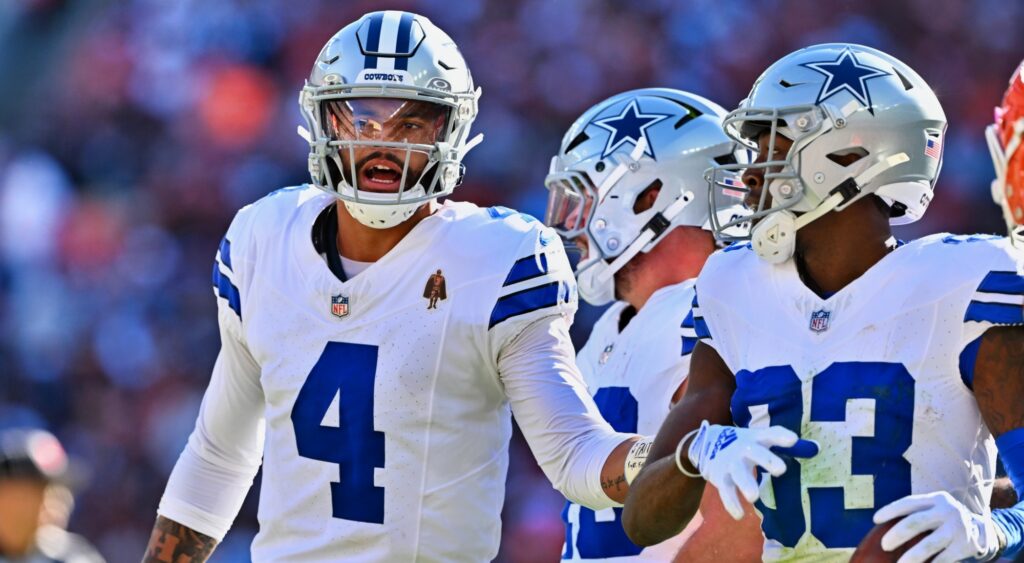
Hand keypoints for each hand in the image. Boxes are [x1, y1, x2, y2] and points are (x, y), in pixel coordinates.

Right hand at [686, 421, 817, 519]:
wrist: (706, 442)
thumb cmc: (744, 443)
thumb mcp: (761, 438)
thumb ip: (785, 444)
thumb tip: (818, 448)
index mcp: (756, 438)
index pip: (770, 434)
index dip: (781, 436)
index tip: (793, 440)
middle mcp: (744, 449)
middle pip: (755, 452)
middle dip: (767, 460)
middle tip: (781, 470)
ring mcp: (731, 463)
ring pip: (738, 474)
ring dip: (746, 484)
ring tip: (753, 497)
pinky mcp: (720, 477)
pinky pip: (726, 492)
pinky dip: (731, 503)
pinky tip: (739, 515)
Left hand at [873, 491, 1002, 562]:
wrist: (983, 530)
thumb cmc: (946, 519)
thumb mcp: (936, 508)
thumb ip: (916, 512)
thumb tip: (880, 524)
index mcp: (937, 499)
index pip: (909, 503)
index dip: (890, 510)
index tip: (875, 519)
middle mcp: (947, 512)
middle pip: (916, 523)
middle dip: (896, 534)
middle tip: (884, 545)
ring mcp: (957, 529)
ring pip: (928, 545)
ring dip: (911, 557)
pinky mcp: (964, 547)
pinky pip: (942, 559)